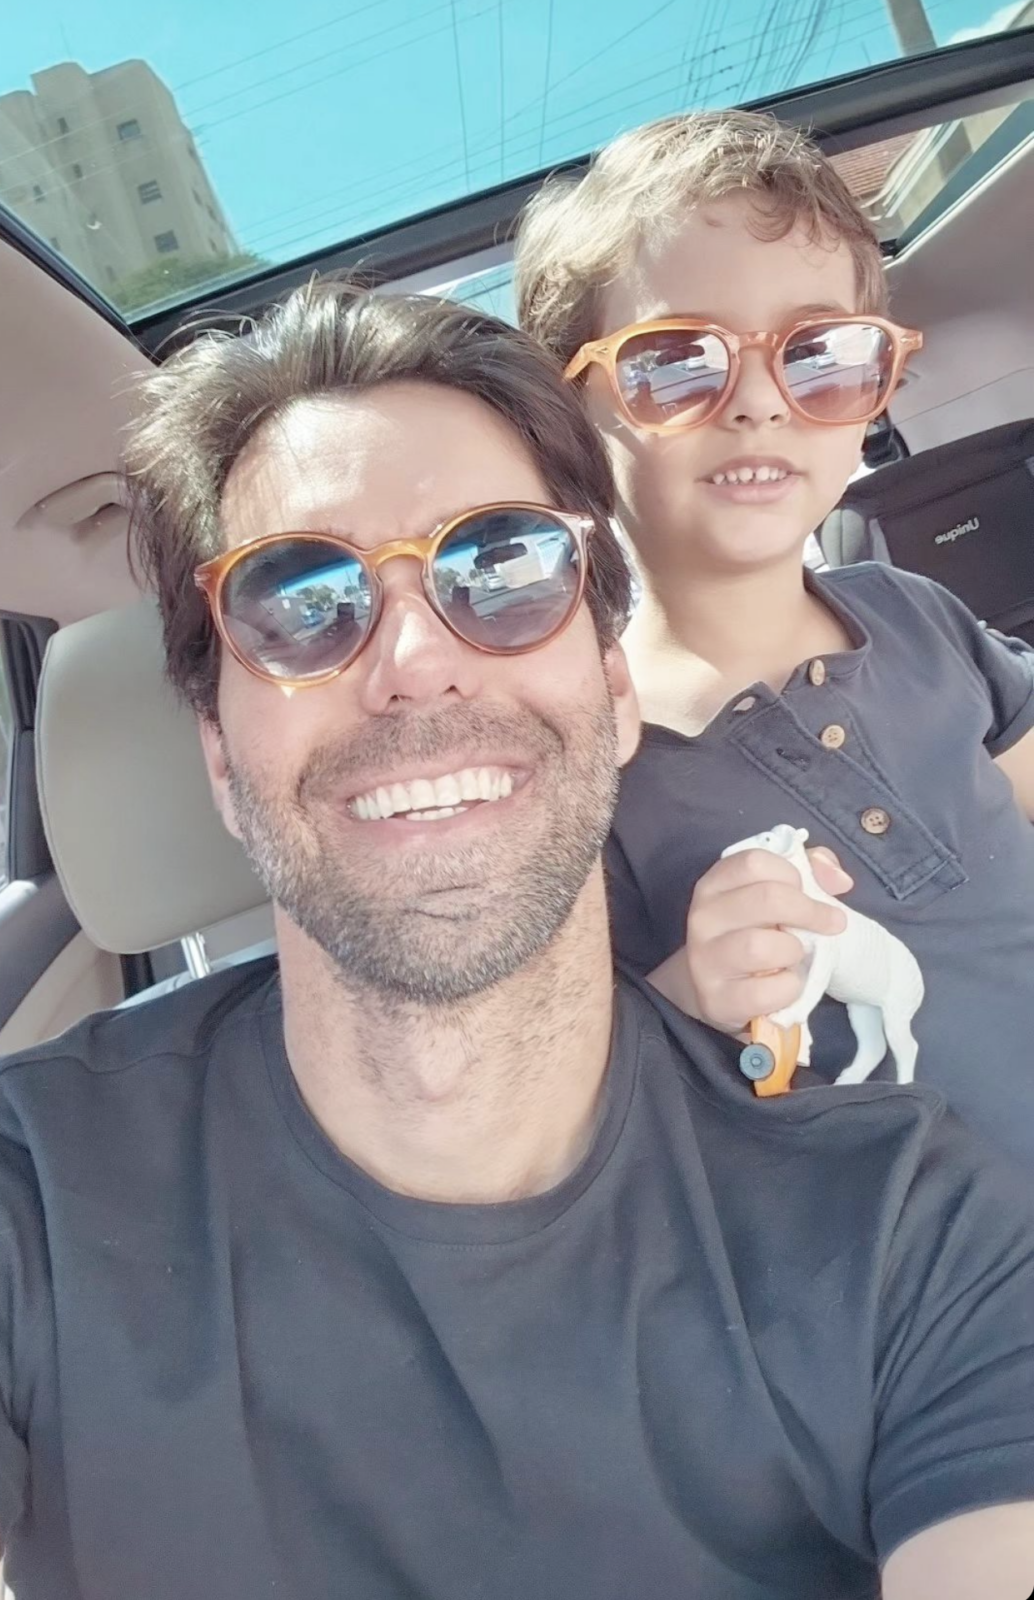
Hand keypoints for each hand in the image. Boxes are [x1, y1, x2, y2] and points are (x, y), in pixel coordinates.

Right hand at [685, 845, 852, 1033]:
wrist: (720, 990)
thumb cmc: (756, 933)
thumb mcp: (776, 894)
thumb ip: (811, 871)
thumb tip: (839, 880)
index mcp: (714, 884)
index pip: (755, 862)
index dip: (792, 874)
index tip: (808, 891)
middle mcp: (702, 917)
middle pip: (766, 898)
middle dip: (810, 911)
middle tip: (832, 924)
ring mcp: (704, 960)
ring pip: (760, 946)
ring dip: (793, 952)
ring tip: (795, 956)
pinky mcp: (716, 999)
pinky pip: (764, 992)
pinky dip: (789, 988)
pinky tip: (786, 983)